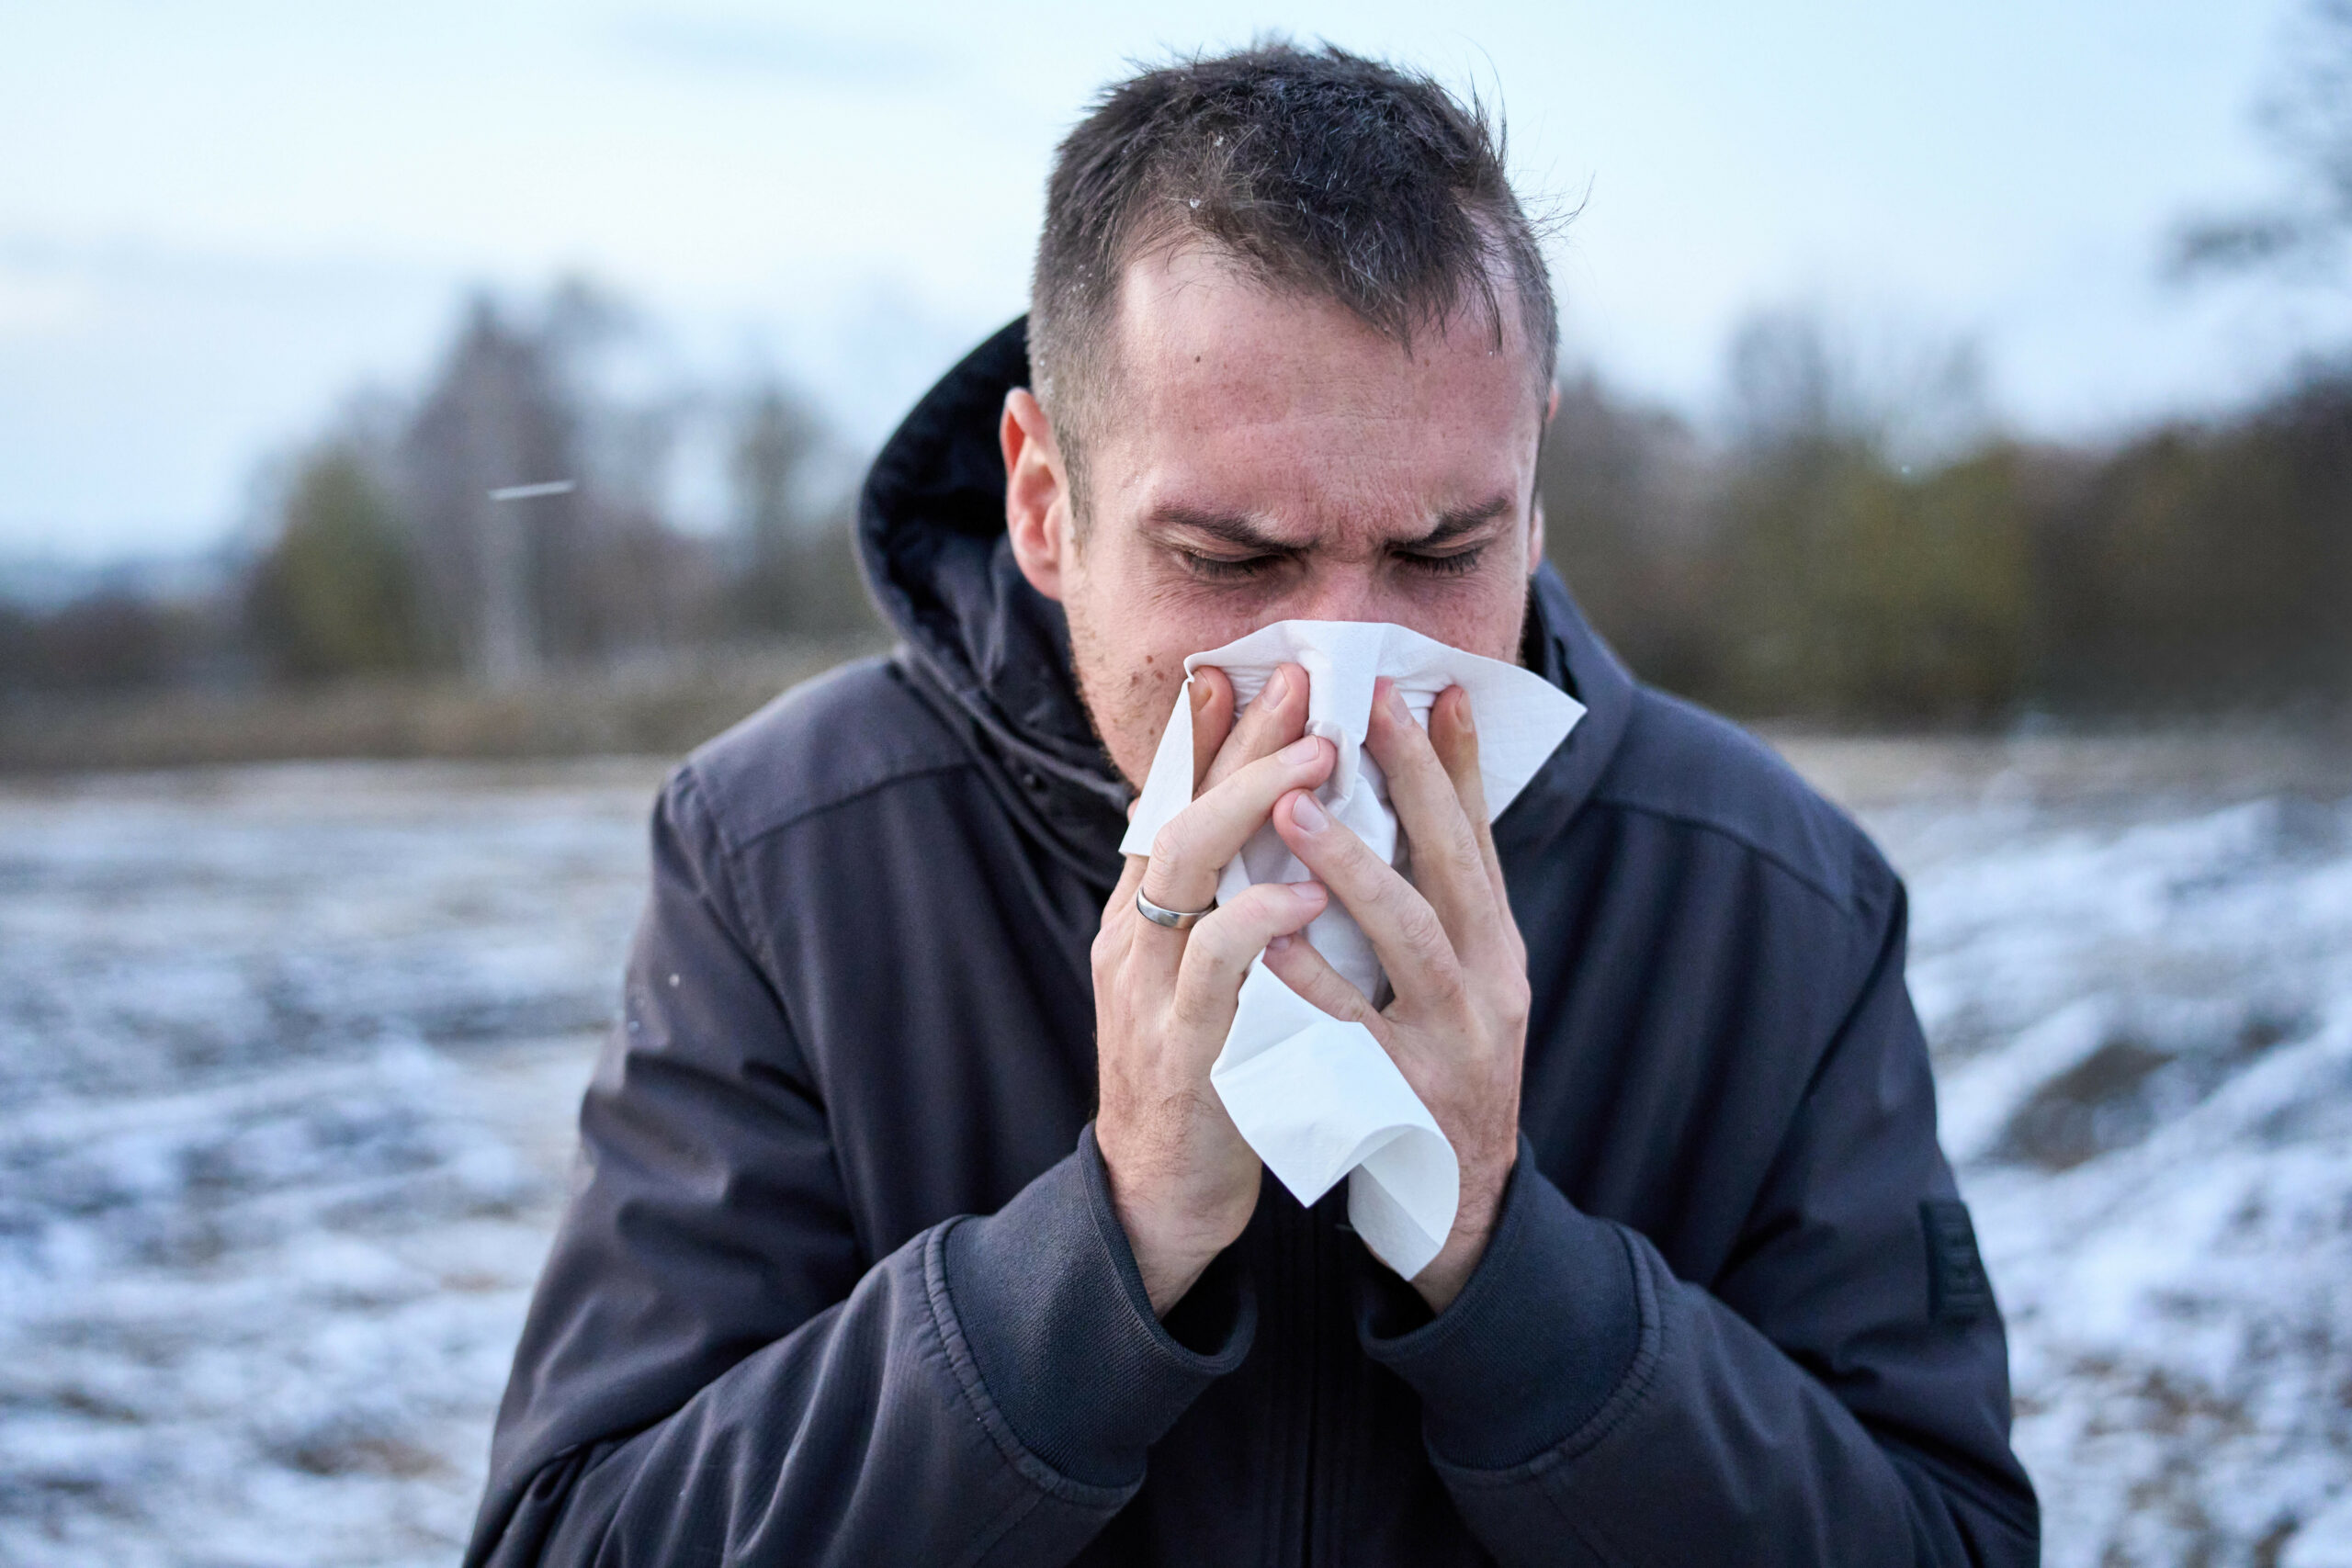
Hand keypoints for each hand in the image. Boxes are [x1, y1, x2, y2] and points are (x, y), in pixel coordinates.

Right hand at [1094, 662, 1335, 1314]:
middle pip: (1177, 811)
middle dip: (1240, 741)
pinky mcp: (1181, 1053)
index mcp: (1145, 919)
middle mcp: (1136, 941)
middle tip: (1303, 681)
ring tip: (1322, 757)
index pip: (1168, 801)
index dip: (1202, 733)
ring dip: (1253, 804)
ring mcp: (1150, 993)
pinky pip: (1215, 972)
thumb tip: (1271, 830)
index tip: (1242, 666)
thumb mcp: (1207, 980)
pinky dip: (1257, 921)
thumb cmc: (1207, 1078)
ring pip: (1186, 870)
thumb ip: (1224, 908)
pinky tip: (1305, 890)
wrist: (1161, 1203)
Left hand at [1262, 680, 1527, 1312]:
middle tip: (1358, 707)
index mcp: (1496, 949)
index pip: (1477, 838)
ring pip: (1409, 940)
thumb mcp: (1458, 983)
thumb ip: (1434, 901)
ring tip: (1294, 805)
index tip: (1425, 686)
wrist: (1459, 1215)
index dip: (1454, 762)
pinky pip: (1350, 1034)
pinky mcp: (1407, 1100)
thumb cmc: (1442, 1075)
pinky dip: (1310, 983)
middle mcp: (1489, 987)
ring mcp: (1452, 1045)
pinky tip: (1269, 941)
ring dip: (1354, 867)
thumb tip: (1414, 794)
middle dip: (1412, 781)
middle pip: (1452, 867)